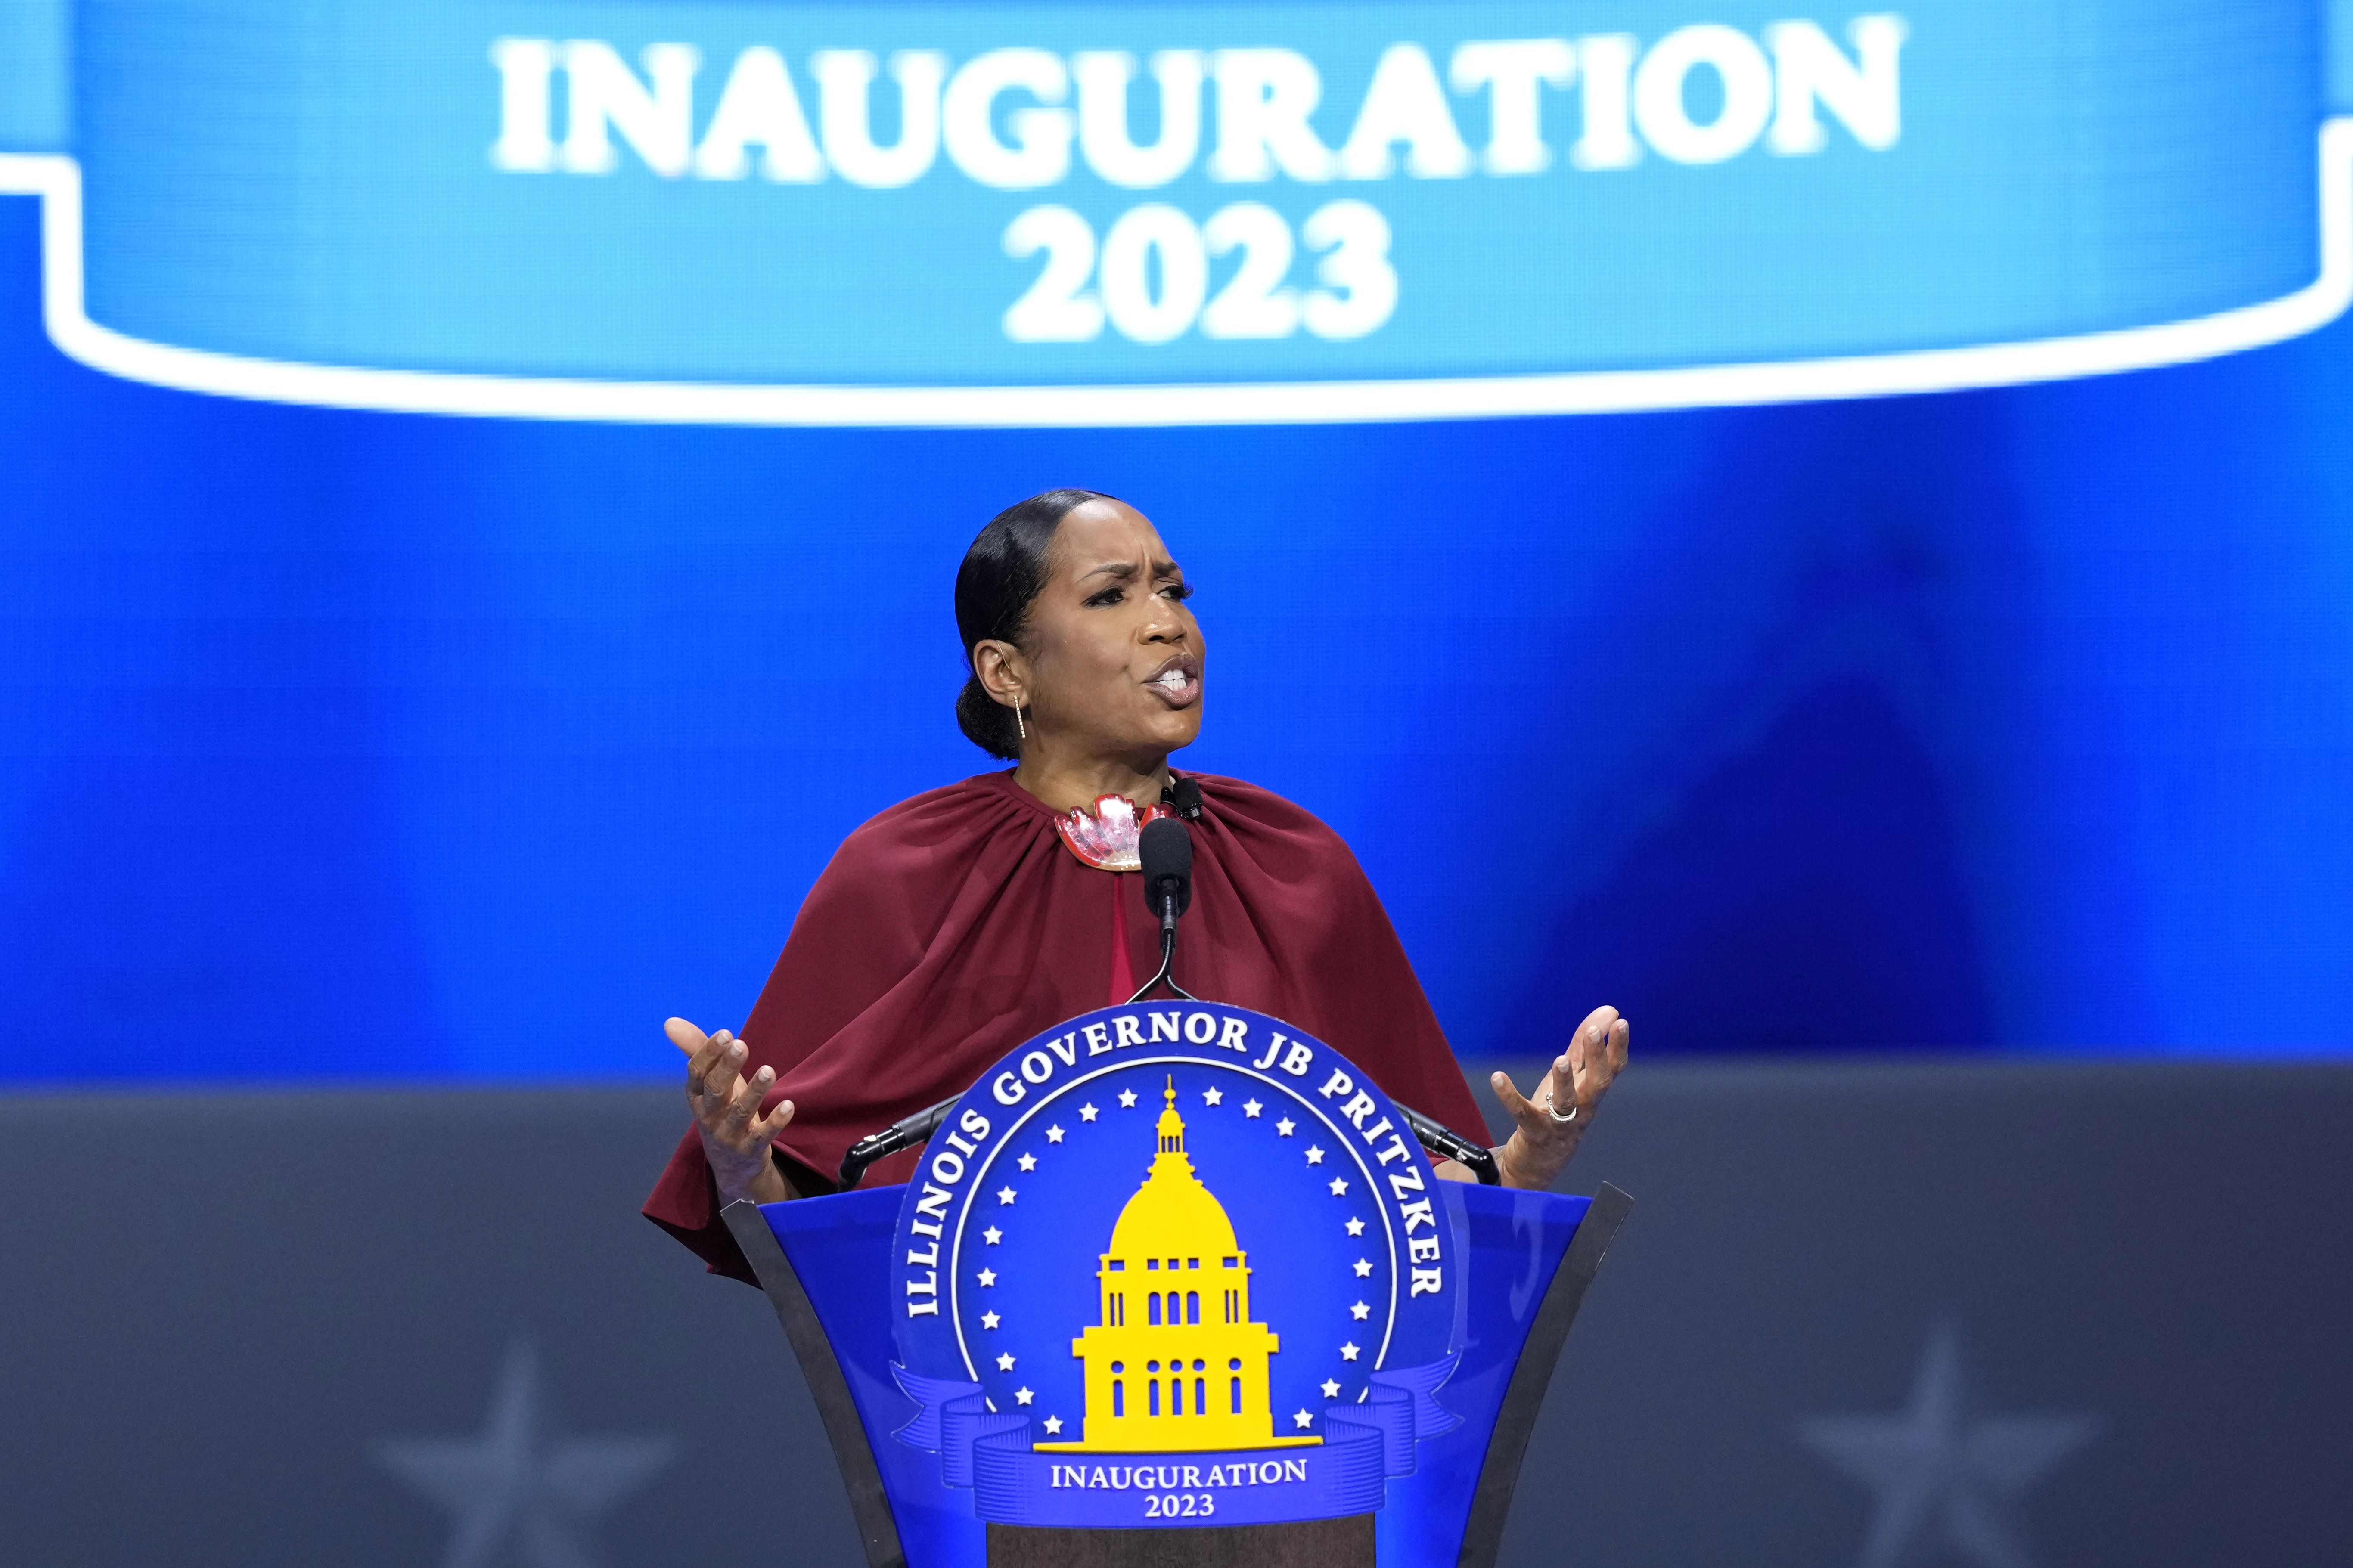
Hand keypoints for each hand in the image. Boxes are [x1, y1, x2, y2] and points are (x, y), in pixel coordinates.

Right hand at [668, 1017, 797, 1204]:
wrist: (731, 1165)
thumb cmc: (721, 1109)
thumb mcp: (709, 1082)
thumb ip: (695, 1050)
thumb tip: (670, 1021)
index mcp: (697, 1096)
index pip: (697, 1073)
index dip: (709, 1053)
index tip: (726, 1034)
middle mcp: (709, 1115)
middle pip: (716, 1090)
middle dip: (728, 1067)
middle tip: (741, 1045)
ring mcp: (729, 1134)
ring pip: (741, 1112)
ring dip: (755, 1091)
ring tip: (769, 1071)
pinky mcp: (751, 1149)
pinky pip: (763, 1136)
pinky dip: (775, 1121)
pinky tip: (789, 1105)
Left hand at [1488, 1005, 1628, 1189]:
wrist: (1539, 1162)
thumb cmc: (1558, 1113)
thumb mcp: (1572, 1077)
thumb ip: (1585, 1045)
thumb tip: (1609, 1010)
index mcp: (1591, 1092)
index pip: (1613, 1069)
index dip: (1618, 1047)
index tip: (1621, 1023)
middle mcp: (1582, 1108)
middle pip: (1597, 1084)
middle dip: (1596, 1058)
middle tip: (1593, 1032)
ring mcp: (1559, 1122)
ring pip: (1567, 1103)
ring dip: (1564, 1081)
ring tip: (1560, 1059)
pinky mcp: (1535, 1132)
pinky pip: (1522, 1114)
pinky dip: (1510, 1096)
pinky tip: (1498, 1077)